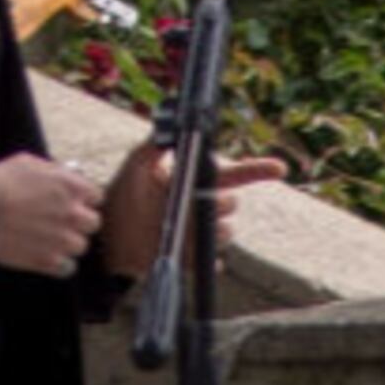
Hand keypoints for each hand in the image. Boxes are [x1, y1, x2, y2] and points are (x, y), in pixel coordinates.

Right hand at [0, 151, 104, 275]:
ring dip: (68, 243)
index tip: (72, 203)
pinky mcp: (47, 261)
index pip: (96, 196)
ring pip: (81, 246)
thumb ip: (54, 171)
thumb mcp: (29, 163)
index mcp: (72, 186)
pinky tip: (45, 255)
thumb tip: (67, 174)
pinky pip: (68, 268)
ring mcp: (61, 239)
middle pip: (93, 223)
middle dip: (79, 222)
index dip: (83, 200)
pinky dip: (59, 264)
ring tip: (50, 240)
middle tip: (61, 222)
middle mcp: (73, 214)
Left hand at [95, 146, 287, 280]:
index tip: (279, 169)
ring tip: (186, 227)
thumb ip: (157, 142)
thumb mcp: (136, 164)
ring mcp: (195, 233)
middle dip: (221, 203)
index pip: (233, 175)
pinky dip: (208, 261)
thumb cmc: (120, 195)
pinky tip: (193, 256)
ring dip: (213, 230)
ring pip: (225, 232)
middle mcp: (199, 207)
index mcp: (193, 183)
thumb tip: (173, 122)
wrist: (104, 234)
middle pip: (232, 205)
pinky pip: (209, 262)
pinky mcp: (187, 258)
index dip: (258, 170)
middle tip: (198, 203)